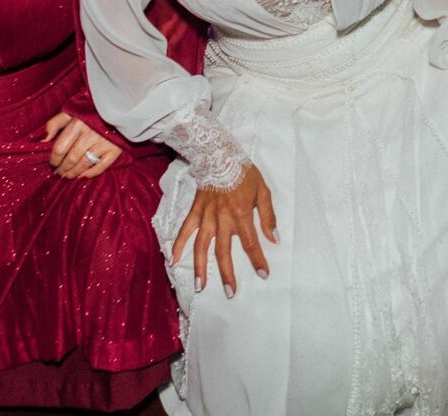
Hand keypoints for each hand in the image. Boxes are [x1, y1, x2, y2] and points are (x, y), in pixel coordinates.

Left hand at [43, 111, 121, 178]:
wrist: (118, 108)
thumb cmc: (90, 111)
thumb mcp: (71, 112)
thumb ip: (54, 124)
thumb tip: (43, 141)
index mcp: (77, 124)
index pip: (60, 148)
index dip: (53, 160)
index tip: (52, 163)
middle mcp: (89, 135)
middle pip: (71, 159)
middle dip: (62, 169)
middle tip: (59, 173)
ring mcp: (103, 143)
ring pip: (84, 164)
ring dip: (73, 173)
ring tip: (67, 176)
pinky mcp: (114, 150)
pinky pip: (101, 166)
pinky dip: (91, 173)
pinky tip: (83, 176)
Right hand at [172, 162, 276, 295]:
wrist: (220, 155)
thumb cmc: (244, 174)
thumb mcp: (263, 191)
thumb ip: (268, 216)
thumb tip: (275, 238)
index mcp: (241, 214)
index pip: (251, 243)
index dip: (257, 260)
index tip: (263, 274)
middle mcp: (222, 219)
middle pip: (224, 251)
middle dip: (228, 274)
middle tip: (231, 293)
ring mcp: (206, 216)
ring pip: (201, 246)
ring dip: (201, 268)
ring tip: (200, 287)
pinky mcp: (195, 211)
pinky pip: (185, 230)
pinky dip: (178, 245)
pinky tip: (173, 260)